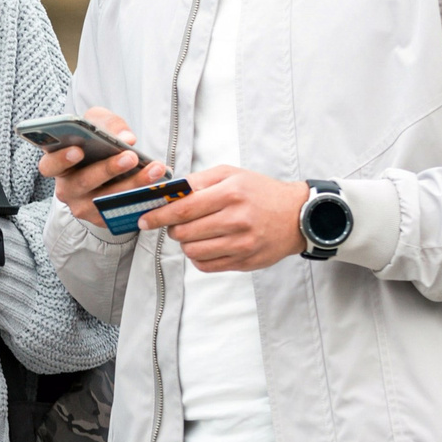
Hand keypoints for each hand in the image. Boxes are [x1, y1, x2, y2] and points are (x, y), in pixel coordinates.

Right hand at [36, 106, 167, 229]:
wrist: (110, 169)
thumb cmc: (98, 144)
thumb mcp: (99, 125)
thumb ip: (109, 124)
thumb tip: (126, 138)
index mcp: (57, 165)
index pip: (49, 166)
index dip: (61, 159)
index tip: (78, 150)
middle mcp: (67, 189)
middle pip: (83, 183)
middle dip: (108, 169)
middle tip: (130, 157)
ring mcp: (84, 207)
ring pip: (106, 200)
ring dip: (133, 185)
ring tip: (155, 169)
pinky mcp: (104, 220)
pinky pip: (123, 212)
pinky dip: (143, 197)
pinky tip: (160, 183)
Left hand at [141, 166, 309, 271]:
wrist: (297, 216)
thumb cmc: (260, 192)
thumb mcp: (231, 174)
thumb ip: (198, 180)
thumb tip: (167, 191)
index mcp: (230, 194)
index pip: (183, 209)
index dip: (159, 215)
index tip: (145, 219)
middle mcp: (236, 220)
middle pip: (184, 232)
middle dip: (171, 229)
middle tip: (174, 224)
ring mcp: (241, 244)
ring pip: (193, 251)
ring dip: (185, 243)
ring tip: (193, 233)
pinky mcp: (245, 262)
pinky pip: (207, 266)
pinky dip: (198, 257)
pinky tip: (205, 246)